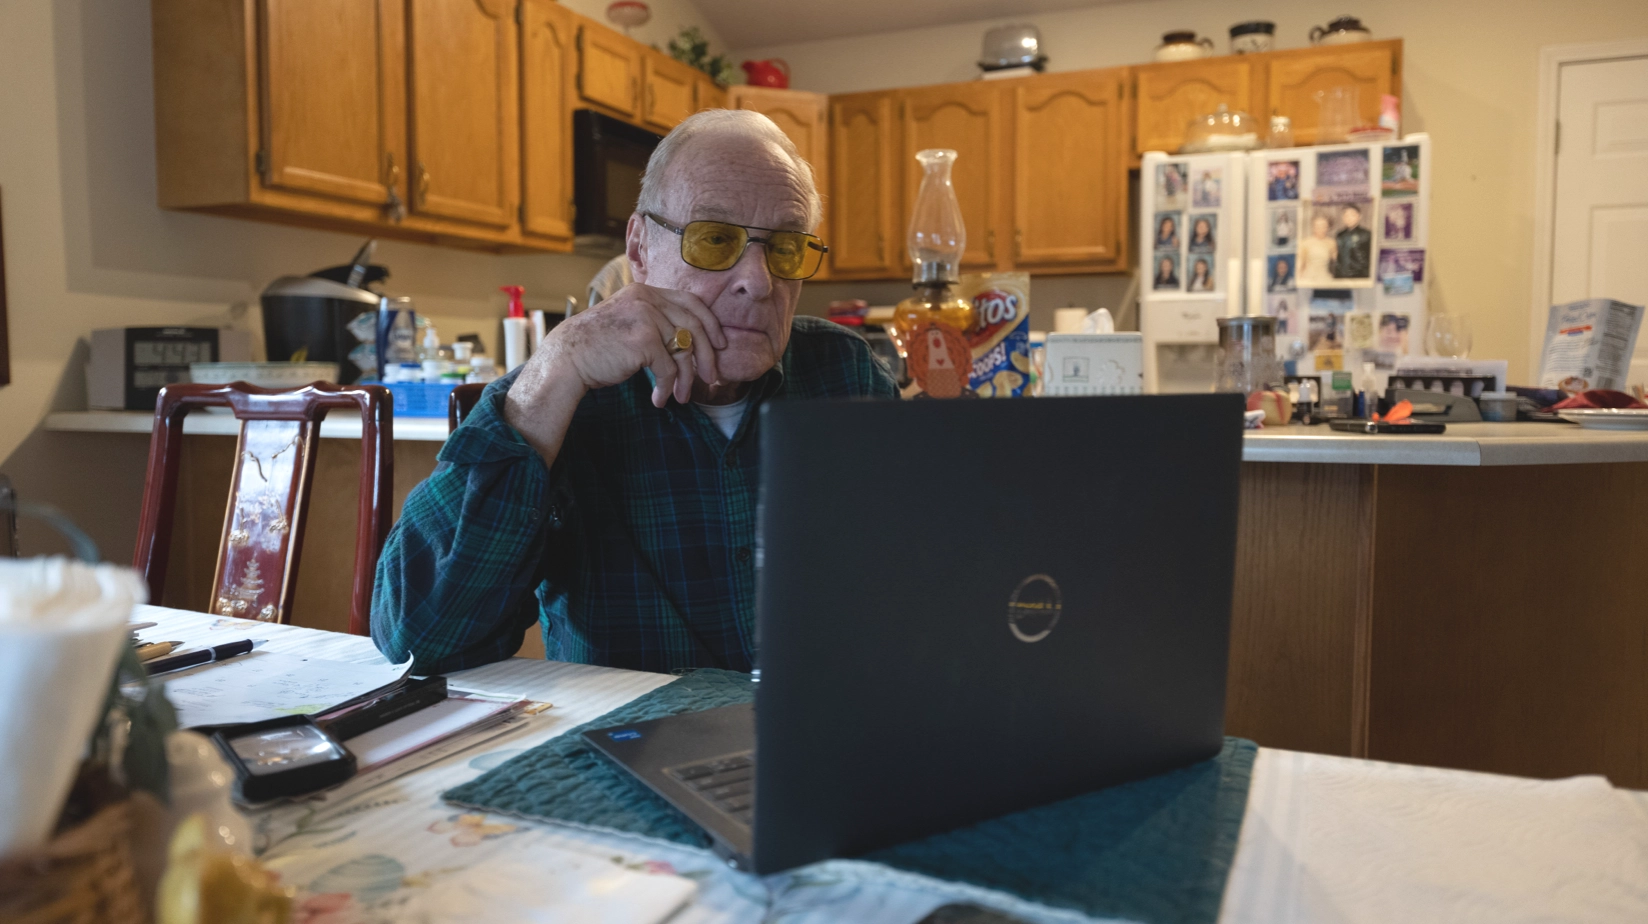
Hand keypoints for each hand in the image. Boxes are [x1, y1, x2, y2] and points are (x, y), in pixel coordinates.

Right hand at [504, 284, 726, 461]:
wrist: (567, 358)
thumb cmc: (597, 346)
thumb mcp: (628, 321)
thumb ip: (655, 321)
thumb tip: (692, 343)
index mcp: (645, 292)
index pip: (691, 301)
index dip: (710, 323)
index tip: (721, 344)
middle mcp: (647, 300)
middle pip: (694, 326)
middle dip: (708, 357)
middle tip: (712, 379)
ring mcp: (646, 318)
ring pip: (684, 352)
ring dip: (687, 379)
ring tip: (683, 397)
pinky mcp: (644, 340)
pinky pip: (669, 369)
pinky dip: (668, 388)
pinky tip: (660, 400)